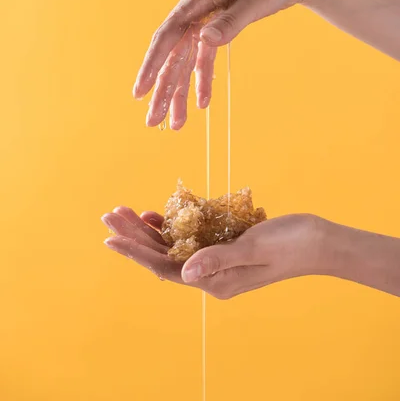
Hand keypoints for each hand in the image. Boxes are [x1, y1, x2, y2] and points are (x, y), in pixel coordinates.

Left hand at [102, 209, 322, 298]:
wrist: (318, 241)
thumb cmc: (290, 244)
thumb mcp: (254, 248)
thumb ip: (218, 259)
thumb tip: (182, 273)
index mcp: (215, 282)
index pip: (165, 268)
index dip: (135, 252)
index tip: (111, 238)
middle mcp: (211, 274)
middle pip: (163, 255)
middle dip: (135, 236)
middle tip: (110, 215)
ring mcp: (217, 259)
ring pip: (174, 245)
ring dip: (149, 229)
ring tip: (126, 212)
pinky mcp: (224, 244)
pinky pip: (191, 236)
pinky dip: (174, 224)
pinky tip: (160, 212)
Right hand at [133, 0, 323, 128]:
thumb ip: (232, 21)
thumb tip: (205, 41)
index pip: (168, 34)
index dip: (152, 64)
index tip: (139, 91)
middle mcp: (195, 8)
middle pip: (173, 54)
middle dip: (163, 90)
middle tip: (152, 122)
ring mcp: (204, 19)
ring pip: (186, 61)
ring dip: (180, 91)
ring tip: (176, 124)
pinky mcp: (217, 27)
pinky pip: (204, 58)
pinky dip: (203, 79)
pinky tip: (202, 102)